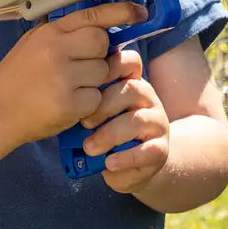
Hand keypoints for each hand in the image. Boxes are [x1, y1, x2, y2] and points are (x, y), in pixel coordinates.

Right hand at [0, 1, 147, 147]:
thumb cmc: (17, 77)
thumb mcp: (35, 42)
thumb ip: (65, 33)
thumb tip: (102, 24)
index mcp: (50, 32)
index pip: (93, 15)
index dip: (121, 12)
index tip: (139, 13)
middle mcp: (56, 50)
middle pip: (103, 44)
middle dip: (99, 56)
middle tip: (80, 68)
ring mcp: (62, 77)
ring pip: (103, 72)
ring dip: (94, 82)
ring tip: (70, 88)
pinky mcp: (67, 104)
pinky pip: (97, 99)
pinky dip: (88, 105)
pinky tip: (68, 105)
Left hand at [80, 49, 170, 194]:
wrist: (134, 166)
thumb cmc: (108, 136)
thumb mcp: (97, 117)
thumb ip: (89, 106)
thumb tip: (66, 102)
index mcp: (132, 84)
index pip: (130, 62)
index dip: (110, 68)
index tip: (85, 85)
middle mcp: (148, 99)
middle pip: (132, 89)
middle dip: (103, 106)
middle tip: (84, 123)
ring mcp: (157, 123)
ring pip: (138, 120)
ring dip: (110, 134)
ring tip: (90, 148)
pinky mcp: (161, 149)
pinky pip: (147, 150)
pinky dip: (125, 157)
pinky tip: (109, 163)